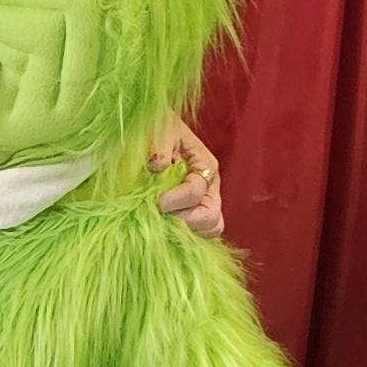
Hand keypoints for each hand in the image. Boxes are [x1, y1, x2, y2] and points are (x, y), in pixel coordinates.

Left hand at [149, 114, 226, 239]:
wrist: (155, 133)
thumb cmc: (158, 130)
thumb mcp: (159, 130)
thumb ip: (160, 146)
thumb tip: (158, 166)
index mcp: (205, 165)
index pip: (196, 192)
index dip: (175, 200)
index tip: (157, 201)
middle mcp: (210, 187)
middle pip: (211, 217)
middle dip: (185, 221)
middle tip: (161, 216)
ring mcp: (206, 202)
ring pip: (211, 229)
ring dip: (188, 231)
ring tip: (165, 222)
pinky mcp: (196, 214)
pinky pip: (200, 234)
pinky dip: (187, 236)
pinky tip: (167, 229)